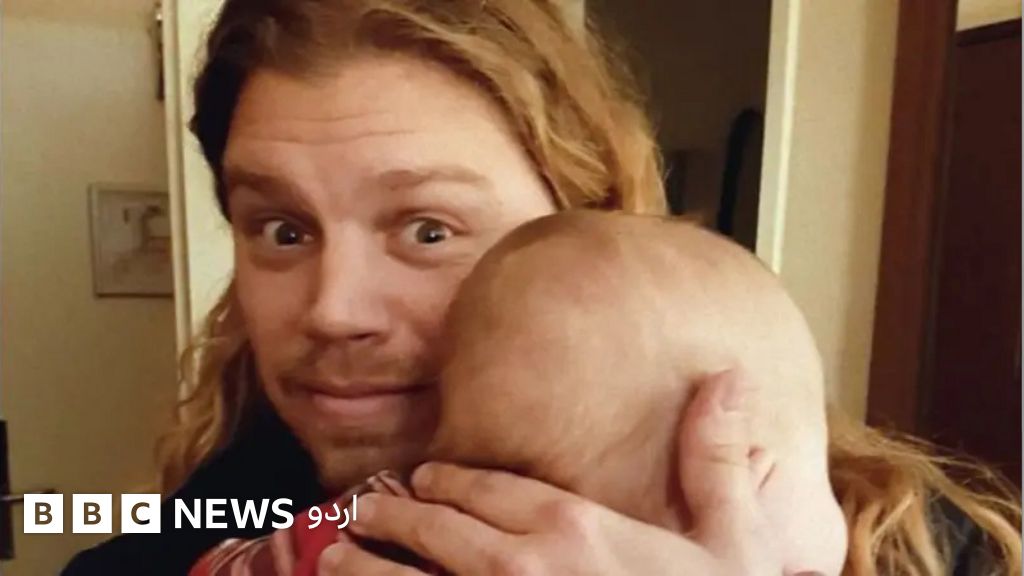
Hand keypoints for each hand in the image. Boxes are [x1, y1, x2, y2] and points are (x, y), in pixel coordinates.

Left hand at [318, 371, 785, 574]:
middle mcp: (522, 567)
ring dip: (363, 568)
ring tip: (333, 560)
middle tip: (366, 512)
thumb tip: (728, 378)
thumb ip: (716, 461)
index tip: (427, 478)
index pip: (491, 488)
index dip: (450, 480)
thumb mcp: (733, 546)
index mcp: (574, 528)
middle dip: (396, 516)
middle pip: (439, 529)